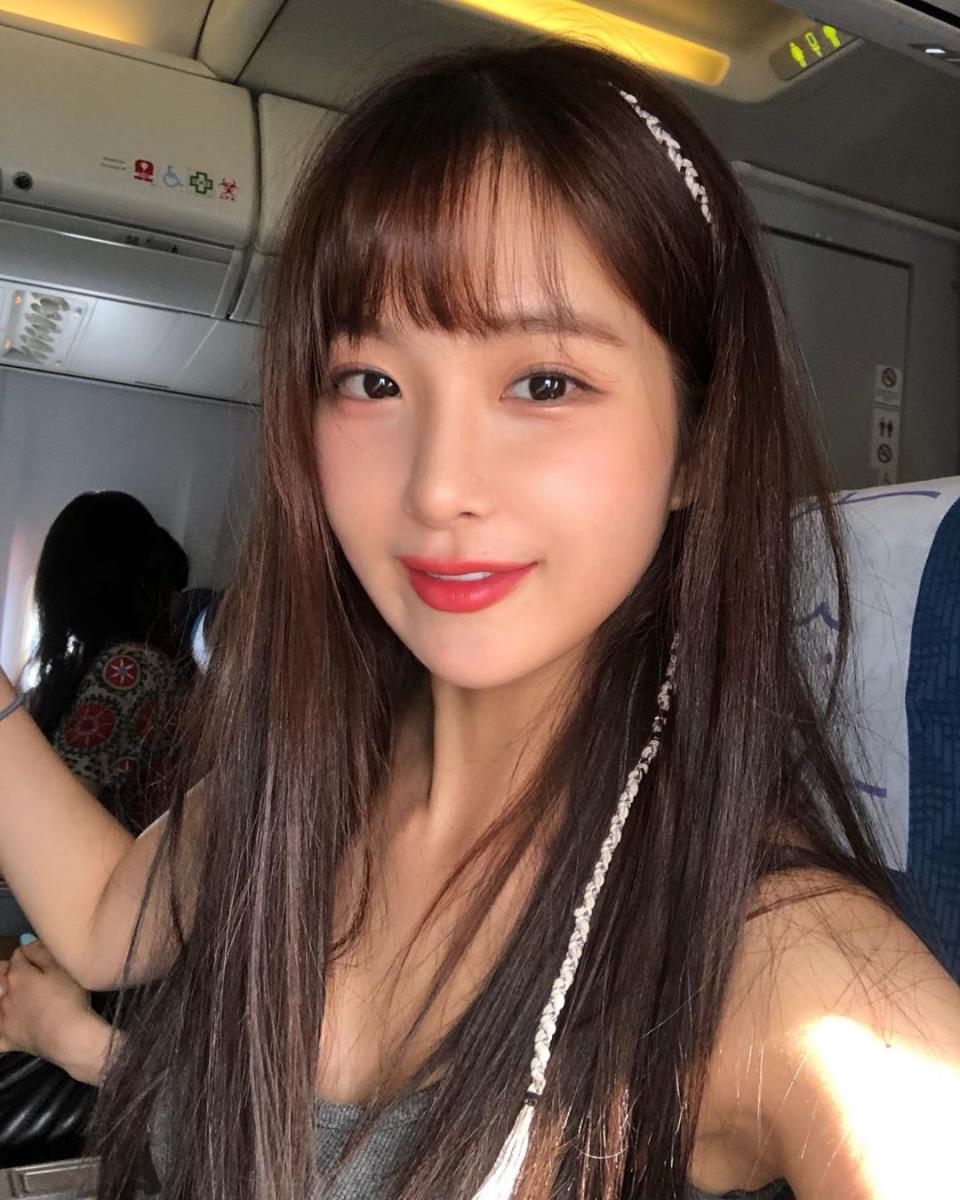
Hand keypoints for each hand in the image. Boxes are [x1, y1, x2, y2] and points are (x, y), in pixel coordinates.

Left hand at [0, 938, 115, 1084]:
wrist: (69, 1037)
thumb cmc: (69, 999)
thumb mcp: (61, 968)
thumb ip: (41, 952)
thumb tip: (24, 942)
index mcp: (19, 975)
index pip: (18, 956)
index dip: (28, 953)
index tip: (39, 954)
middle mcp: (6, 995)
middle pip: (2, 977)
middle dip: (7, 972)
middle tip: (26, 974)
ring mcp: (4, 1019)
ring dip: (2, 993)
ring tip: (10, 992)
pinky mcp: (8, 1040)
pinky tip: (4, 1025)